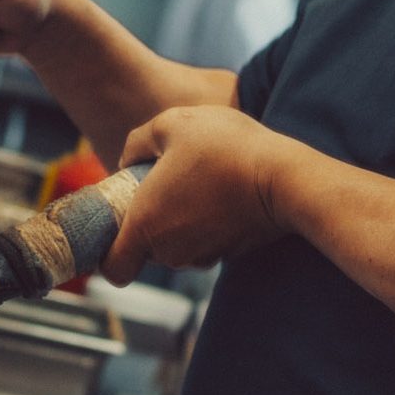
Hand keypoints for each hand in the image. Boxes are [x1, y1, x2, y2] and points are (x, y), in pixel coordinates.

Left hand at [103, 106, 294, 284]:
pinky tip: (220, 191)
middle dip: (149, 222)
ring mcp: (202, 256)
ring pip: (176, 245)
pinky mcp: (229, 254)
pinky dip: (205, 223)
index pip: (114, 269)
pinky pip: (204, 242)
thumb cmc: (224, 148)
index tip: (117, 227)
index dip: (108, 254)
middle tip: (163, 183)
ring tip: (198, 180)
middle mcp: (171, 251)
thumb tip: (128, 160)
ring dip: (179, 220)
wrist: (286, 177)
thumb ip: (138, 142)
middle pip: (146, 250)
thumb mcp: (172, 124)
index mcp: (146, 226)